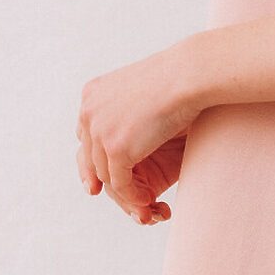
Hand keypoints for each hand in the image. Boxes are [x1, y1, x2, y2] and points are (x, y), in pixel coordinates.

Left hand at [76, 42, 195, 224]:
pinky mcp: (116, 149)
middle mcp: (89, 112)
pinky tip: (149, 199)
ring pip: (104, 172)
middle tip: (111, 191)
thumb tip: (132, 121)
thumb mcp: (143, 88)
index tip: (105, 167)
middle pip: (89, 154)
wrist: (188, 75)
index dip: (95, 152)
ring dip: (123, 188)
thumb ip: (130, 106)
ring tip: (142, 196)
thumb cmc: (178, 76)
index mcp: (92, 94)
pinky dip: (133, 195)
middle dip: (100, 175)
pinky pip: (120, 183)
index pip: (87, 131)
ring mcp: (100, 131)